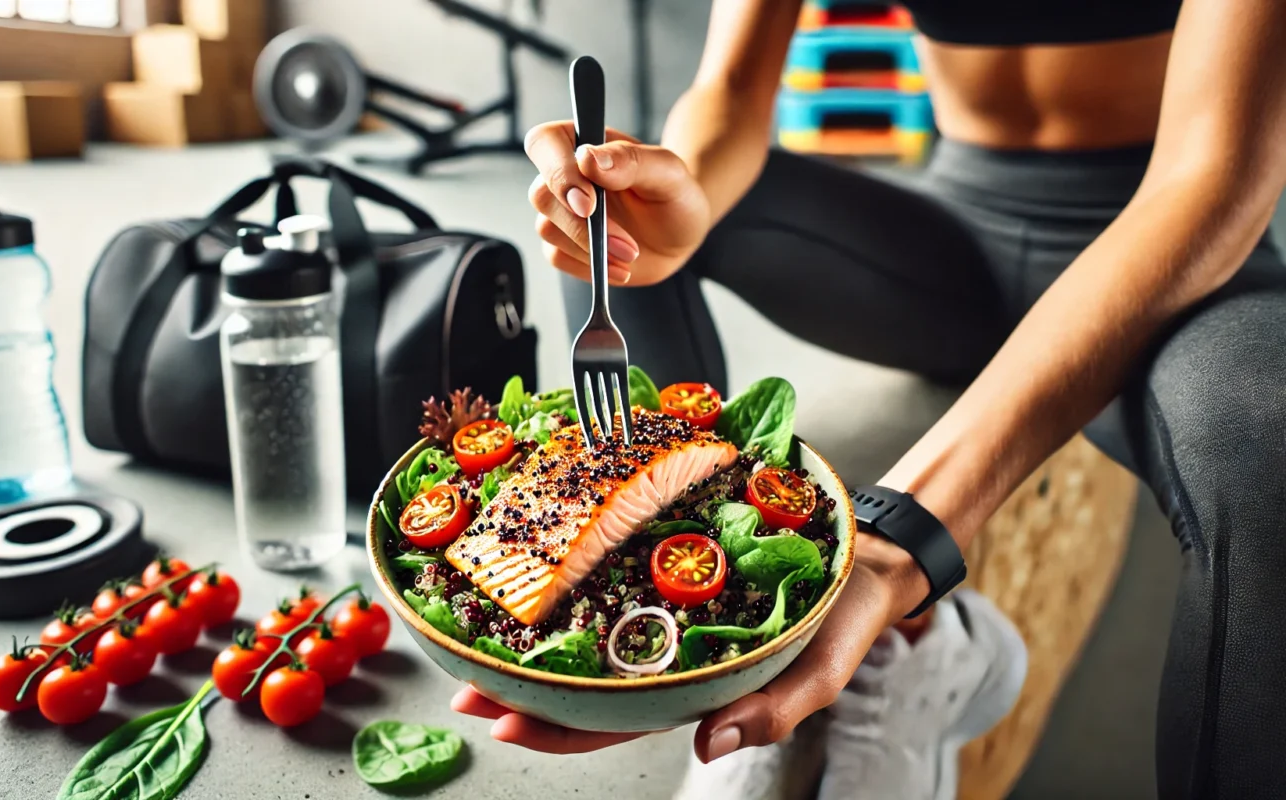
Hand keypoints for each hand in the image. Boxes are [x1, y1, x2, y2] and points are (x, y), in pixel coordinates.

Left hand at [452, 533, 929, 759]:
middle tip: (461, 685)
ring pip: (587, 637)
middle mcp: (666, 655)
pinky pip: (611, 578)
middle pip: (583, 685)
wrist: (868, 555)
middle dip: (521, 691)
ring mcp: (663, 613)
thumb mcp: (822, 668)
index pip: (613, 720)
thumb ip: (775, 709)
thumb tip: (711, 747)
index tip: (504, 722)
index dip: (556, 728)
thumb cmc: (843, 615)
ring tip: (472, 636)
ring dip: (532, 641)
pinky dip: (571, 581)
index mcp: (694, 688)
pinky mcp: (666, 567)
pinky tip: (536, 571)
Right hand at [524, 121, 710, 286]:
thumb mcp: (667, 172)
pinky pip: (557, 256)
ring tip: (631, 253)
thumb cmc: (674, 195)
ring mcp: (561, 210)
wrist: (679, 236)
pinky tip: (619, 265)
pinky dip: (589, 266)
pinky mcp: (563, 243)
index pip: (545, 143)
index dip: (558, 173)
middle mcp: (566, 174)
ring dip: (591, 248)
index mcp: (583, 142)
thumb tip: (588, 160)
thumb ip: (630, 160)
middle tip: (626, 242)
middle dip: (583, 225)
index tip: (589, 204)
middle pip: (542, 194)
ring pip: (547, 228)